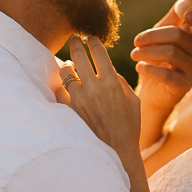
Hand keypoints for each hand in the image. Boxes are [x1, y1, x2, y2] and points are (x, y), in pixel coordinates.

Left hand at [56, 36, 140, 161]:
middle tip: (73, 38)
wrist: (116, 154)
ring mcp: (79, 100)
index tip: (90, 37)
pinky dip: (61, 87)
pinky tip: (64, 87)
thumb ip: (122, 83)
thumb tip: (109, 70)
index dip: (93, 41)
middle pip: (78, 56)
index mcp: (113, 83)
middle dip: (75, 43)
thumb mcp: (133, 102)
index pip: (99, 52)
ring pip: (65, 72)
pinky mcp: (68, 112)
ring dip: (67, 66)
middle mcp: (94, 88)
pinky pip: (58, 91)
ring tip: (69, 66)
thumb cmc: (128, 128)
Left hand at [132, 3, 191, 114]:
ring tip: (134, 55)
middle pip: (180, 36)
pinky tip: (140, 67)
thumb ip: (171, 20)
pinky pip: (169, 75)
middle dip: (154, 37)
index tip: (186, 15)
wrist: (149, 92)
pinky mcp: (185, 86)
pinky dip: (151, 69)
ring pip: (173, 54)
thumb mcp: (160, 37)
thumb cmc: (154, 60)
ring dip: (149, 52)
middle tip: (136, 42)